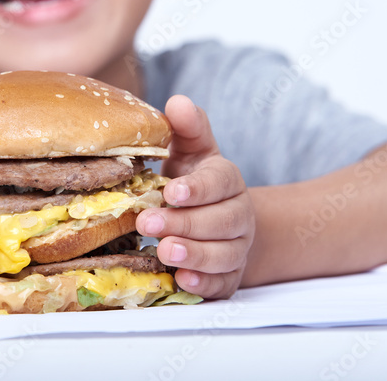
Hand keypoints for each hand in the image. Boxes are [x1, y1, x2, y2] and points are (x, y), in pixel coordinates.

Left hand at [136, 95, 254, 298]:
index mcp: (227, 180)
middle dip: (184, 223)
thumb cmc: (193, 180)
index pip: (219, 182)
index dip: (197, 188)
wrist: (216, 220)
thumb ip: (186, 128)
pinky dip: (205, 283)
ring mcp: (237, 248)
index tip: (170, 191)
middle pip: (221, 221)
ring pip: (224, 254)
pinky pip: (223, 284)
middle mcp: (238, 215)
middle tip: (148, 222)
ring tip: (164, 251)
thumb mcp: (190, 151)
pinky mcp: (229, 277)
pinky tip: (184, 280)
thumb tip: (178, 102)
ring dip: (194, 254)